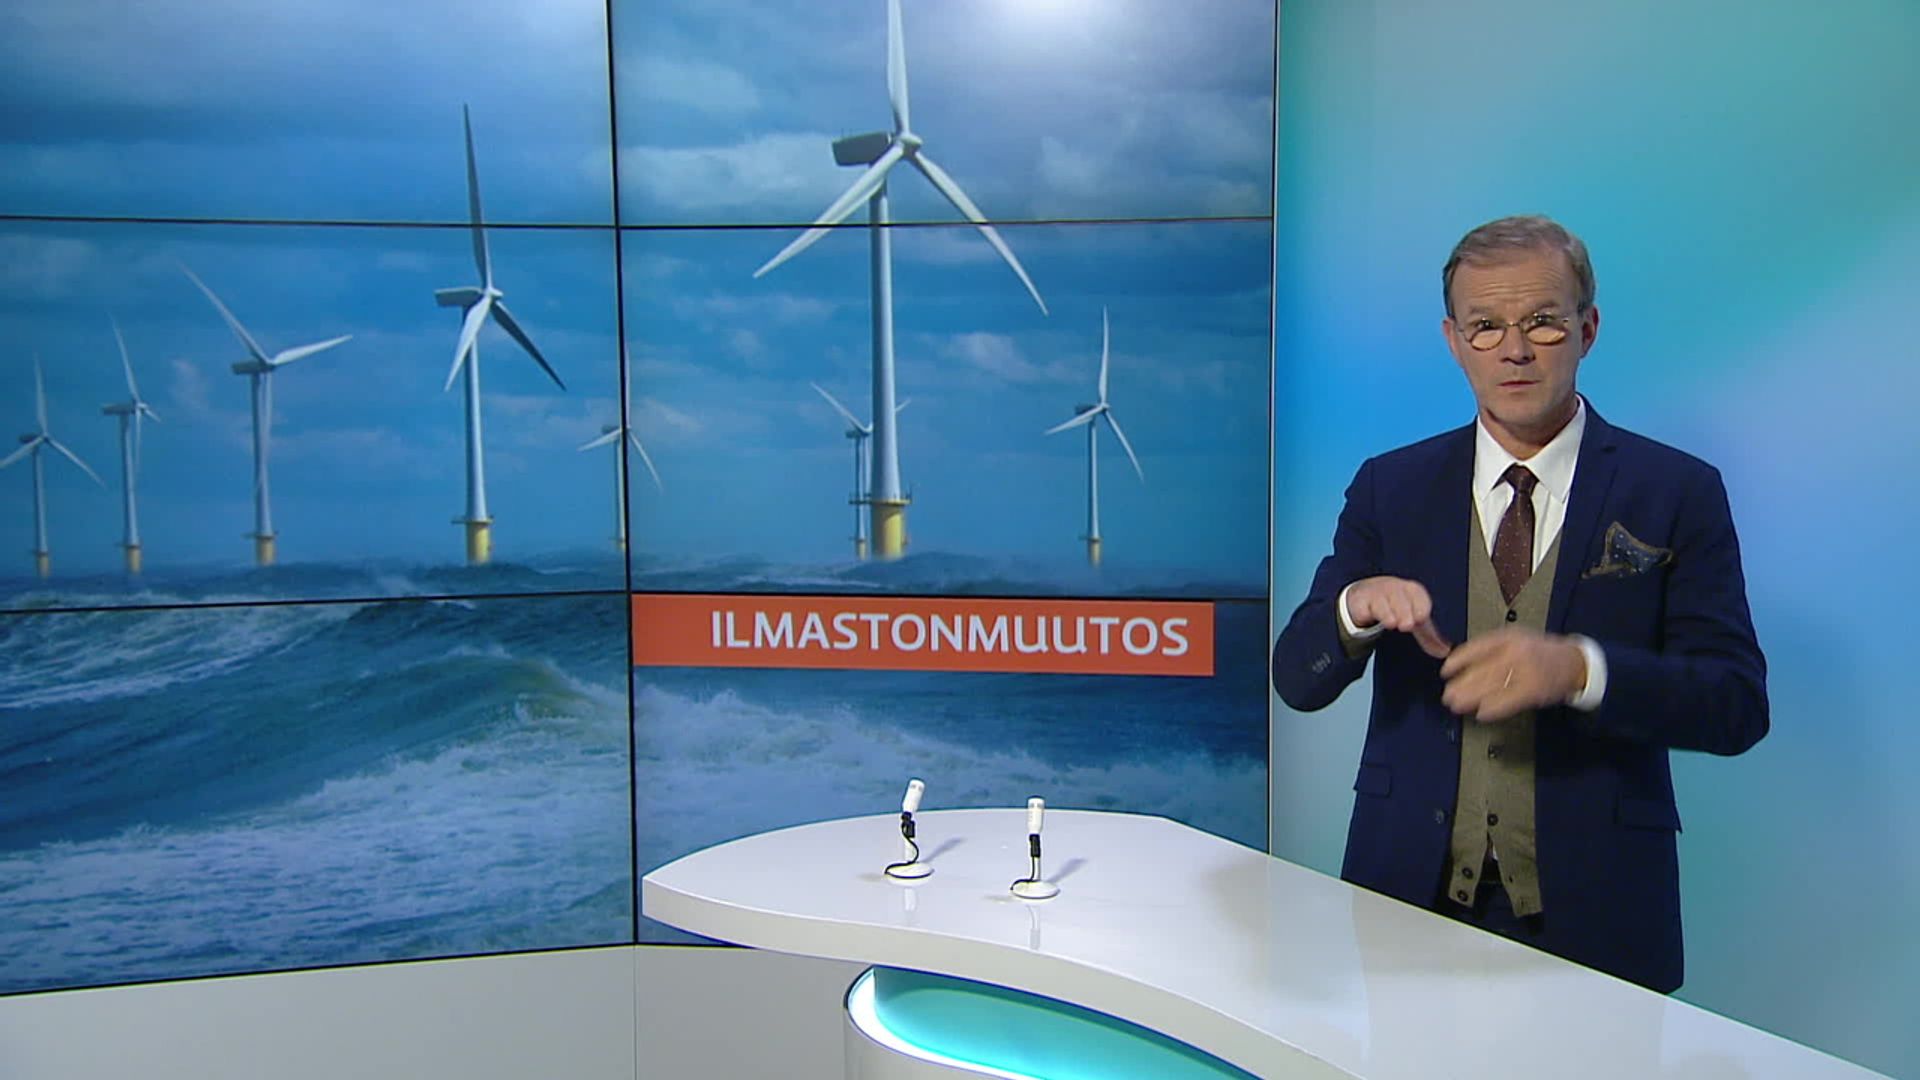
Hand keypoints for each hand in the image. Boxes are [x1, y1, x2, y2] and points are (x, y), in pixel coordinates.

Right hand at [1346, 576, 1451, 658]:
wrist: (1366, 596)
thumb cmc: (1394, 606)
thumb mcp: (1413, 619)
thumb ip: (1428, 636)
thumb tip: (1444, 651)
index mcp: (1411, 590)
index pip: (1418, 594)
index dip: (1420, 606)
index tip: (1422, 618)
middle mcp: (1394, 588)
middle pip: (1400, 598)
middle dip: (1404, 611)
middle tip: (1407, 625)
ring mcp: (1376, 593)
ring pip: (1382, 601)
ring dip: (1388, 613)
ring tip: (1392, 623)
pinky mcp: (1361, 600)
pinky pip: (1365, 606)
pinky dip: (1369, 613)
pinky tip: (1374, 619)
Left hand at [1439, 628, 1587, 721]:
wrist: (1573, 662)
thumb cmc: (1539, 652)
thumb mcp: (1515, 641)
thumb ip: (1490, 650)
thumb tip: (1460, 666)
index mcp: (1508, 637)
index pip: (1477, 647)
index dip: (1459, 661)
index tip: (1445, 672)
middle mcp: (1516, 651)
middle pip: (1482, 669)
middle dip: (1462, 684)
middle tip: (1447, 695)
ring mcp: (1526, 670)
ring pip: (1492, 685)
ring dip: (1471, 697)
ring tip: (1456, 705)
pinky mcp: (1534, 689)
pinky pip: (1508, 700)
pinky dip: (1493, 708)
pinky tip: (1481, 713)